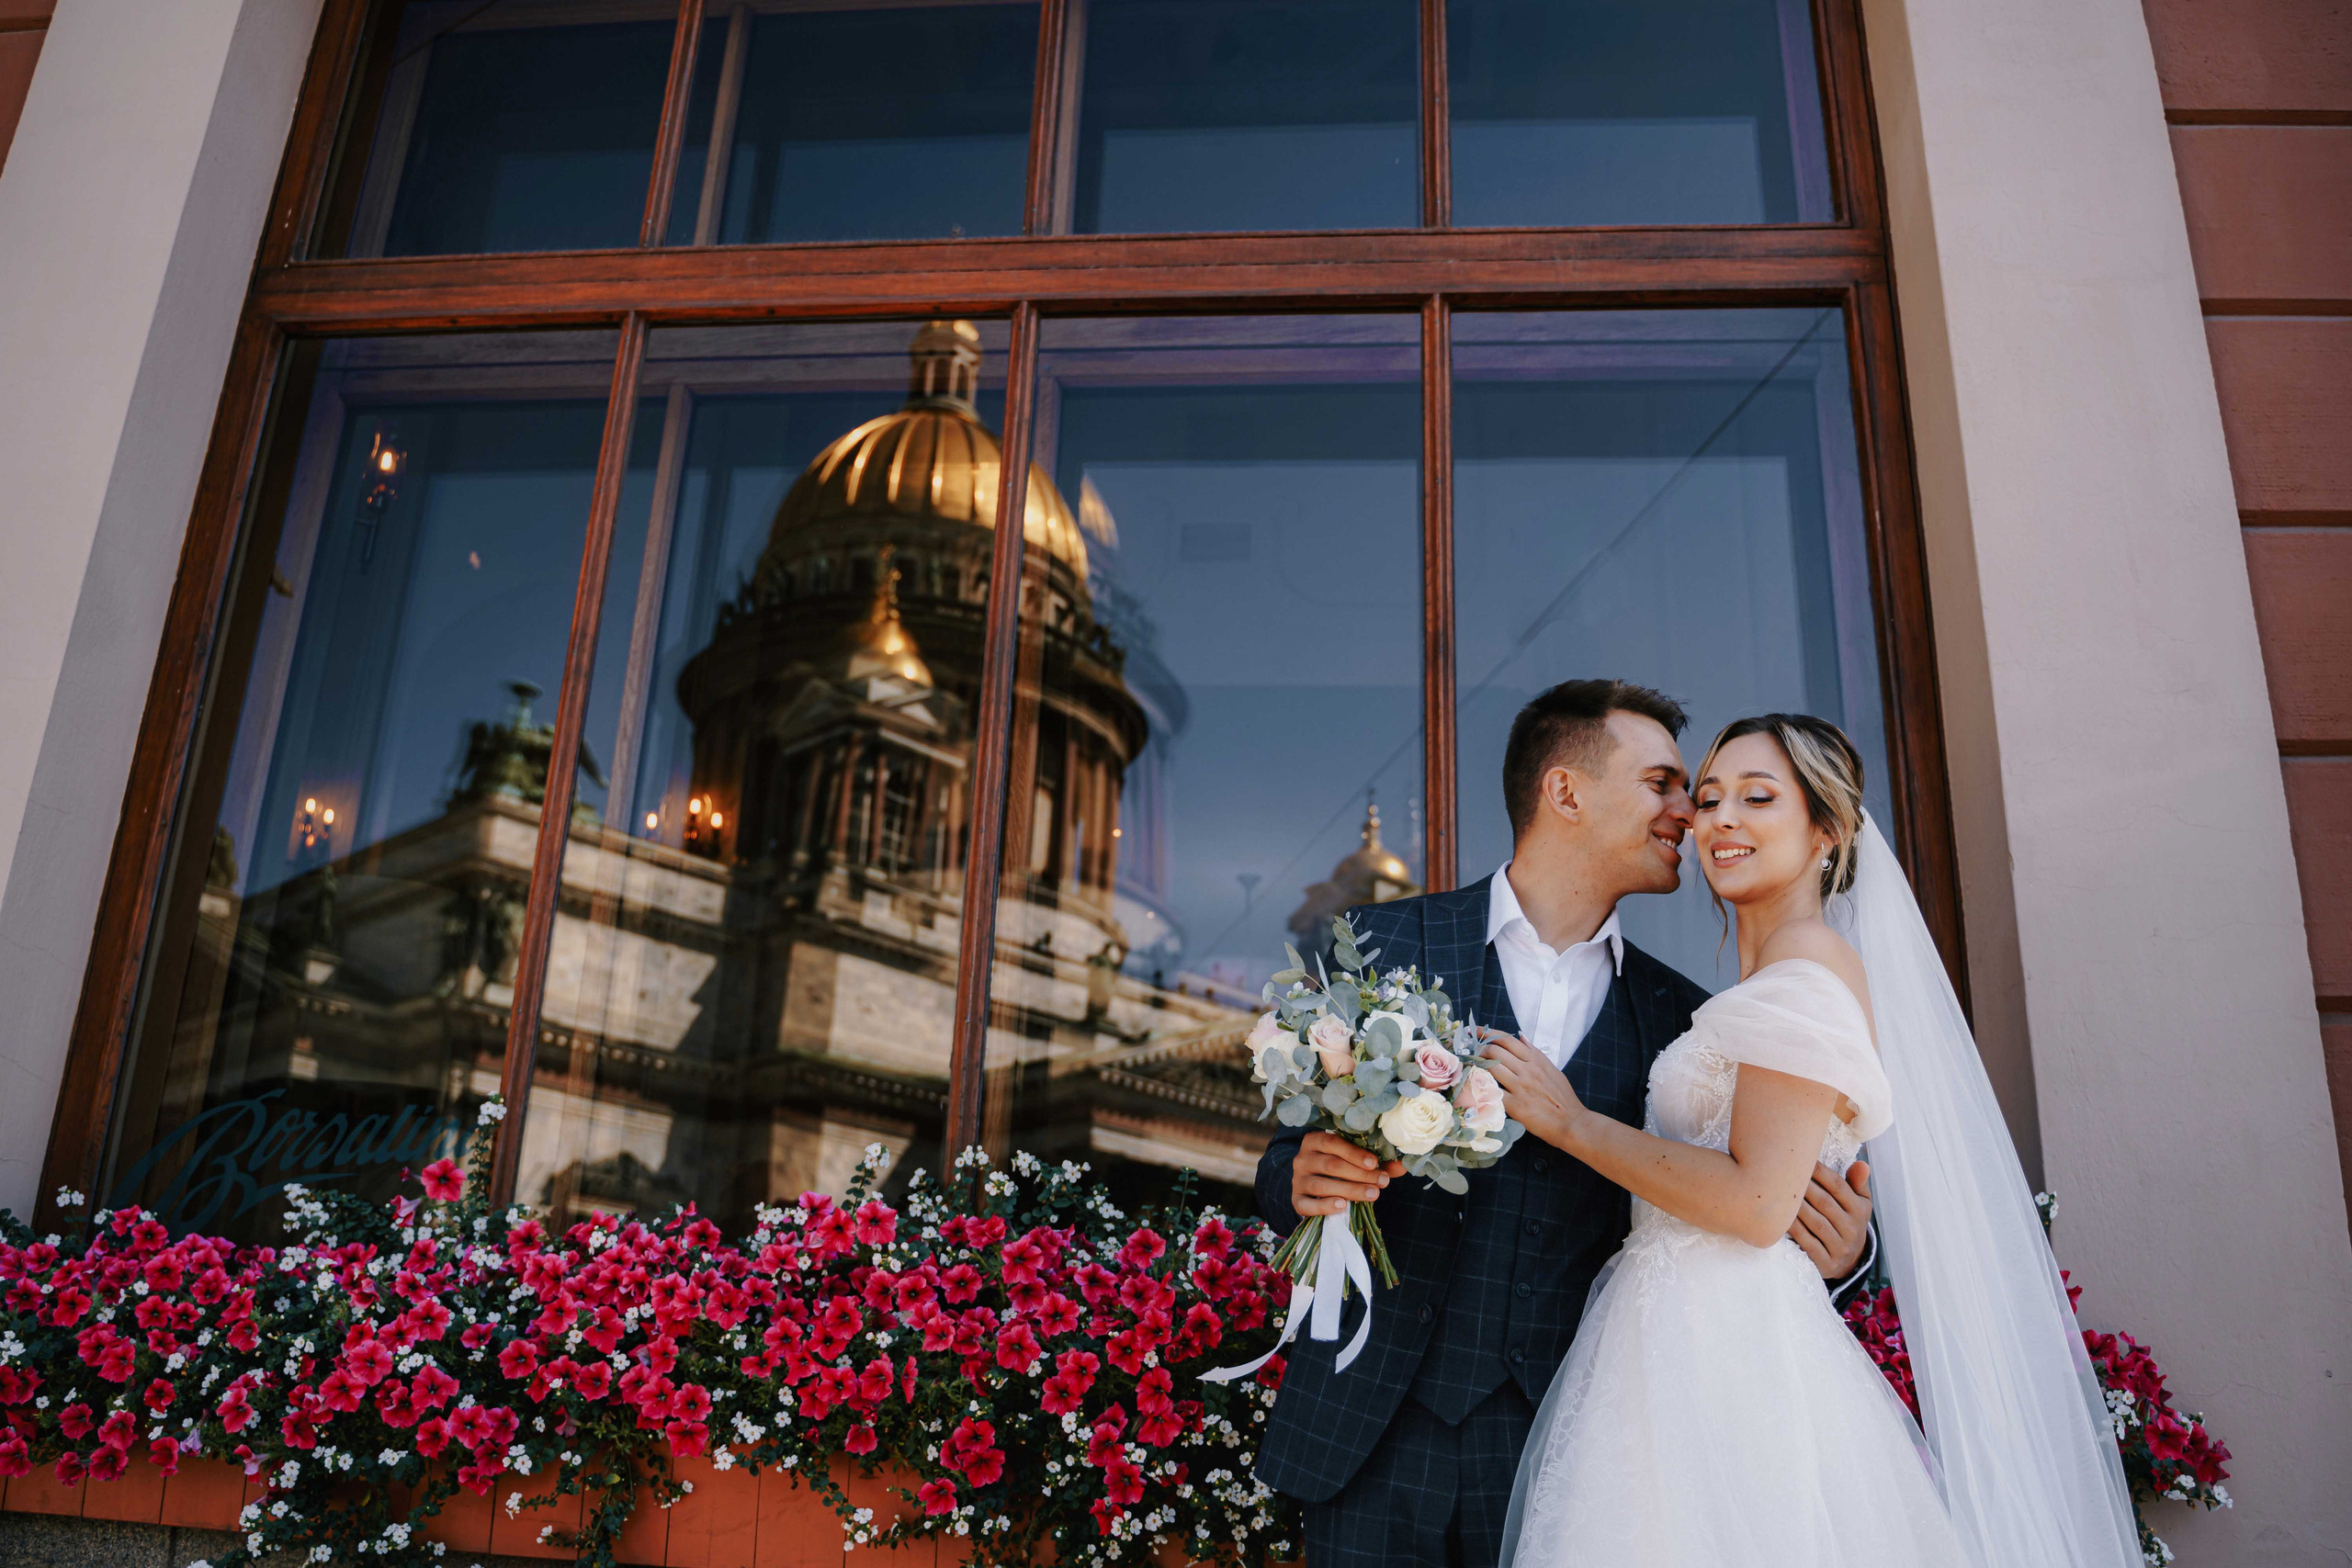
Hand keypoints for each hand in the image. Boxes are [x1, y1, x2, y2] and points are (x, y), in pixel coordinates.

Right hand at [1289, 1130, 1403, 1219]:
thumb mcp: (1352, 1160)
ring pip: (1321, 1185)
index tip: (1374, 1163)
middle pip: (1331, 1165)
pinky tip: (1342, 1206)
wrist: (1310, 1186)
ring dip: (1349, 1190)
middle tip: (1381, 1182)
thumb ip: (1375, 1162)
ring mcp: (1297, 1180)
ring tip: (1373, 1194)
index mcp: (1315, 1141)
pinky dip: (1324, 1206)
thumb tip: (1402, 1165)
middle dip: (1359, 1175)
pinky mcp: (1296, 1200)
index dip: (1354, 1153)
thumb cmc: (1337, 1168)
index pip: (1333, 1143)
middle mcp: (1302, 1158)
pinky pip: (1307, 1205)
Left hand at [1474, 1028, 1587, 1153]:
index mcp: (1536, 1060)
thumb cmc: (1563, 1098)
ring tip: (1469, 1065)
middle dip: (1478, 1048)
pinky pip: (1492, 1091)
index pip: (1507, 1040)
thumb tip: (1521, 1037)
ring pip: (1490, 1068)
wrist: (1571, 1123)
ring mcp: (1520, 1087)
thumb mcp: (1553, 1070)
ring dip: (1476, 1065)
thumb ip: (1536, 1053)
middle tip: (1470, 1051)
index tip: (1475, 1031)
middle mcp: (1527, 1071)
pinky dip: (1481, 1086)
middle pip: (1495, 1051)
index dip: (1487, 1033)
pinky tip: (1473, 1085)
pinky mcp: (1515, 1105)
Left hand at [1788, 1160, 1871, 1278]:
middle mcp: (1852, 1229)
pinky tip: (1781, 1218)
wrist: (1850, 1263)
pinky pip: (1808, 1243)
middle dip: (1804, 1186)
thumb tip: (1861, 1164)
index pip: (1838, 1187)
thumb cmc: (1848, 1222)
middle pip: (1825, 1203)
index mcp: (1860, 1210)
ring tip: (1779, 1192)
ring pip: (1816, 1222)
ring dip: (1797, 1206)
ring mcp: (1840, 1248)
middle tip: (1784, 1172)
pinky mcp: (1827, 1263)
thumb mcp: (1859, 1204)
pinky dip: (1794, 1230)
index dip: (1820, 1172)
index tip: (1801, 1159)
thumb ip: (1858, 1183)